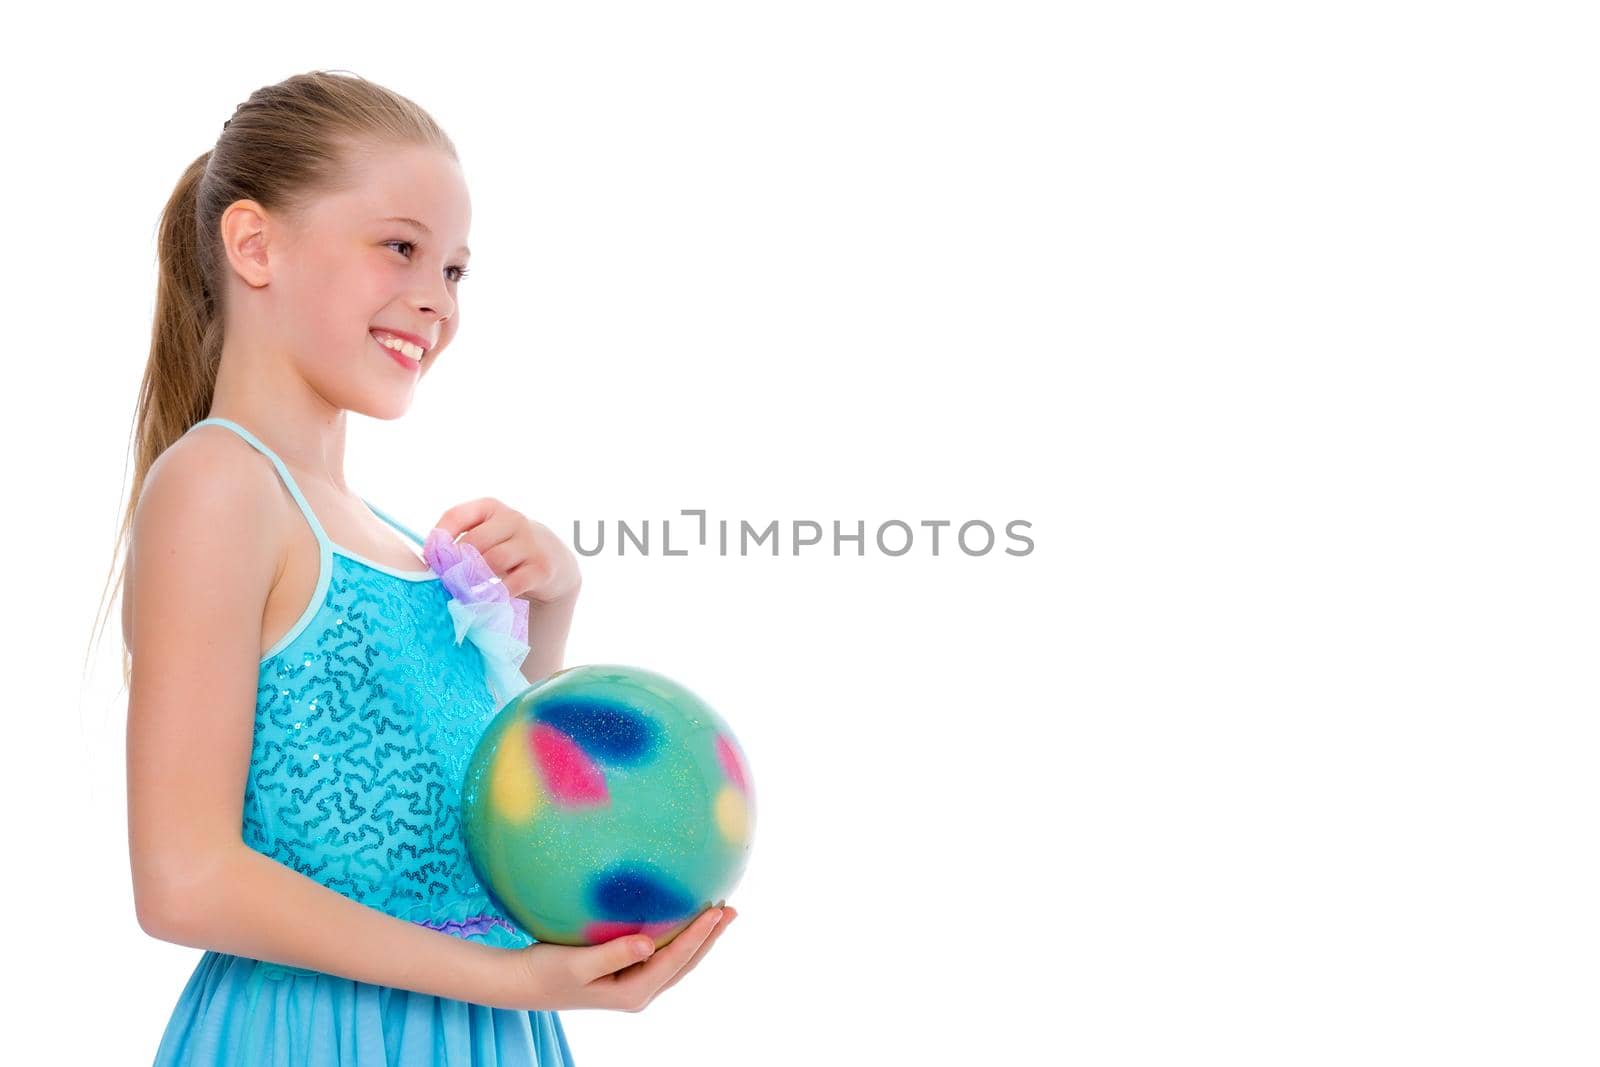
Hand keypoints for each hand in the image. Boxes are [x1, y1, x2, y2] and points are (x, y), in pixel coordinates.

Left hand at [434, 497, 580, 603]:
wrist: (553, 559)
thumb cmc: (507, 547)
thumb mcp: (487, 534)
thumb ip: (461, 540)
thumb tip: (431, 561)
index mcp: (490, 507)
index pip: (455, 516)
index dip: (438, 539)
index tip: (430, 560)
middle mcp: (512, 519)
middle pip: (474, 542)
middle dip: (456, 564)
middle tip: (447, 581)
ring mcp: (530, 542)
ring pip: (492, 561)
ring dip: (474, 580)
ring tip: (464, 592)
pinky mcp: (541, 567)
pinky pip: (511, 584)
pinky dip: (495, 595)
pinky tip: (487, 600)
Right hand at [509, 905, 737, 1011]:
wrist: (524, 984)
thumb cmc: (546, 971)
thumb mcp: (577, 964)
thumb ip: (613, 954)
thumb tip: (649, 945)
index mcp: (632, 992)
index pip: (676, 960)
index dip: (700, 935)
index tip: (718, 910)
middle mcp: (639, 992)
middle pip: (685, 963)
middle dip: (710, 937)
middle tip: (732, 909)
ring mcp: (634, 985)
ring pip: (677, 961)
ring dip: (699, 938)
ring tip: (719, 914)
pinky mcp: (626, 974)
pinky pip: (662, 955)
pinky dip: (678, 938)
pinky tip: (682, 919)